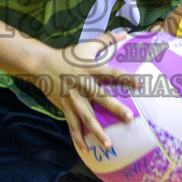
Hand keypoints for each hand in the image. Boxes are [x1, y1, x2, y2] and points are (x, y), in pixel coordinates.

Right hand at [33, 30, 137, 154]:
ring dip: (97, 131)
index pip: (111, 73)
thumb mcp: (87, 47)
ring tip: (109, 145)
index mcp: (90, 68)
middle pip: (100, 97)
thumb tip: (125, 32)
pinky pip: (72, 124)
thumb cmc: (68, 55)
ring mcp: (73, 98)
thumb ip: (107, 40)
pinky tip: (86, 150)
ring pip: (86, 116)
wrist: (41, 64)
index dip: (125, 78)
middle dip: (114, 107)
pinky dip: (78, 137)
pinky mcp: (64, 107)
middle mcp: (82, 84)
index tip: (141, 84)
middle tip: (129, 118)